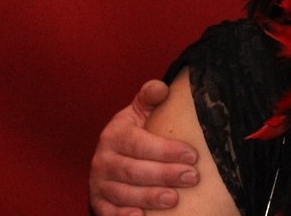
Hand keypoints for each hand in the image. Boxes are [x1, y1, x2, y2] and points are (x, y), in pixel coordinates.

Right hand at [89, 80, 199, 215]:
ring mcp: (98, 183)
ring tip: (174, 200)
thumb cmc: (136, 132)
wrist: (113, 154)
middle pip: (133, 170)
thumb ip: (149, 97)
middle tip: (192, 177)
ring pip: (123, 194)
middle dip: (164, 175)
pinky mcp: (98, 203)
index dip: (165, 150)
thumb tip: (160, 87)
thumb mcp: (140, 111)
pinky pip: (108, 213)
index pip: (139, 143)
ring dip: (149, 198)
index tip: (192, 155)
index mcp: (114, 135)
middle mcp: (102, 159)